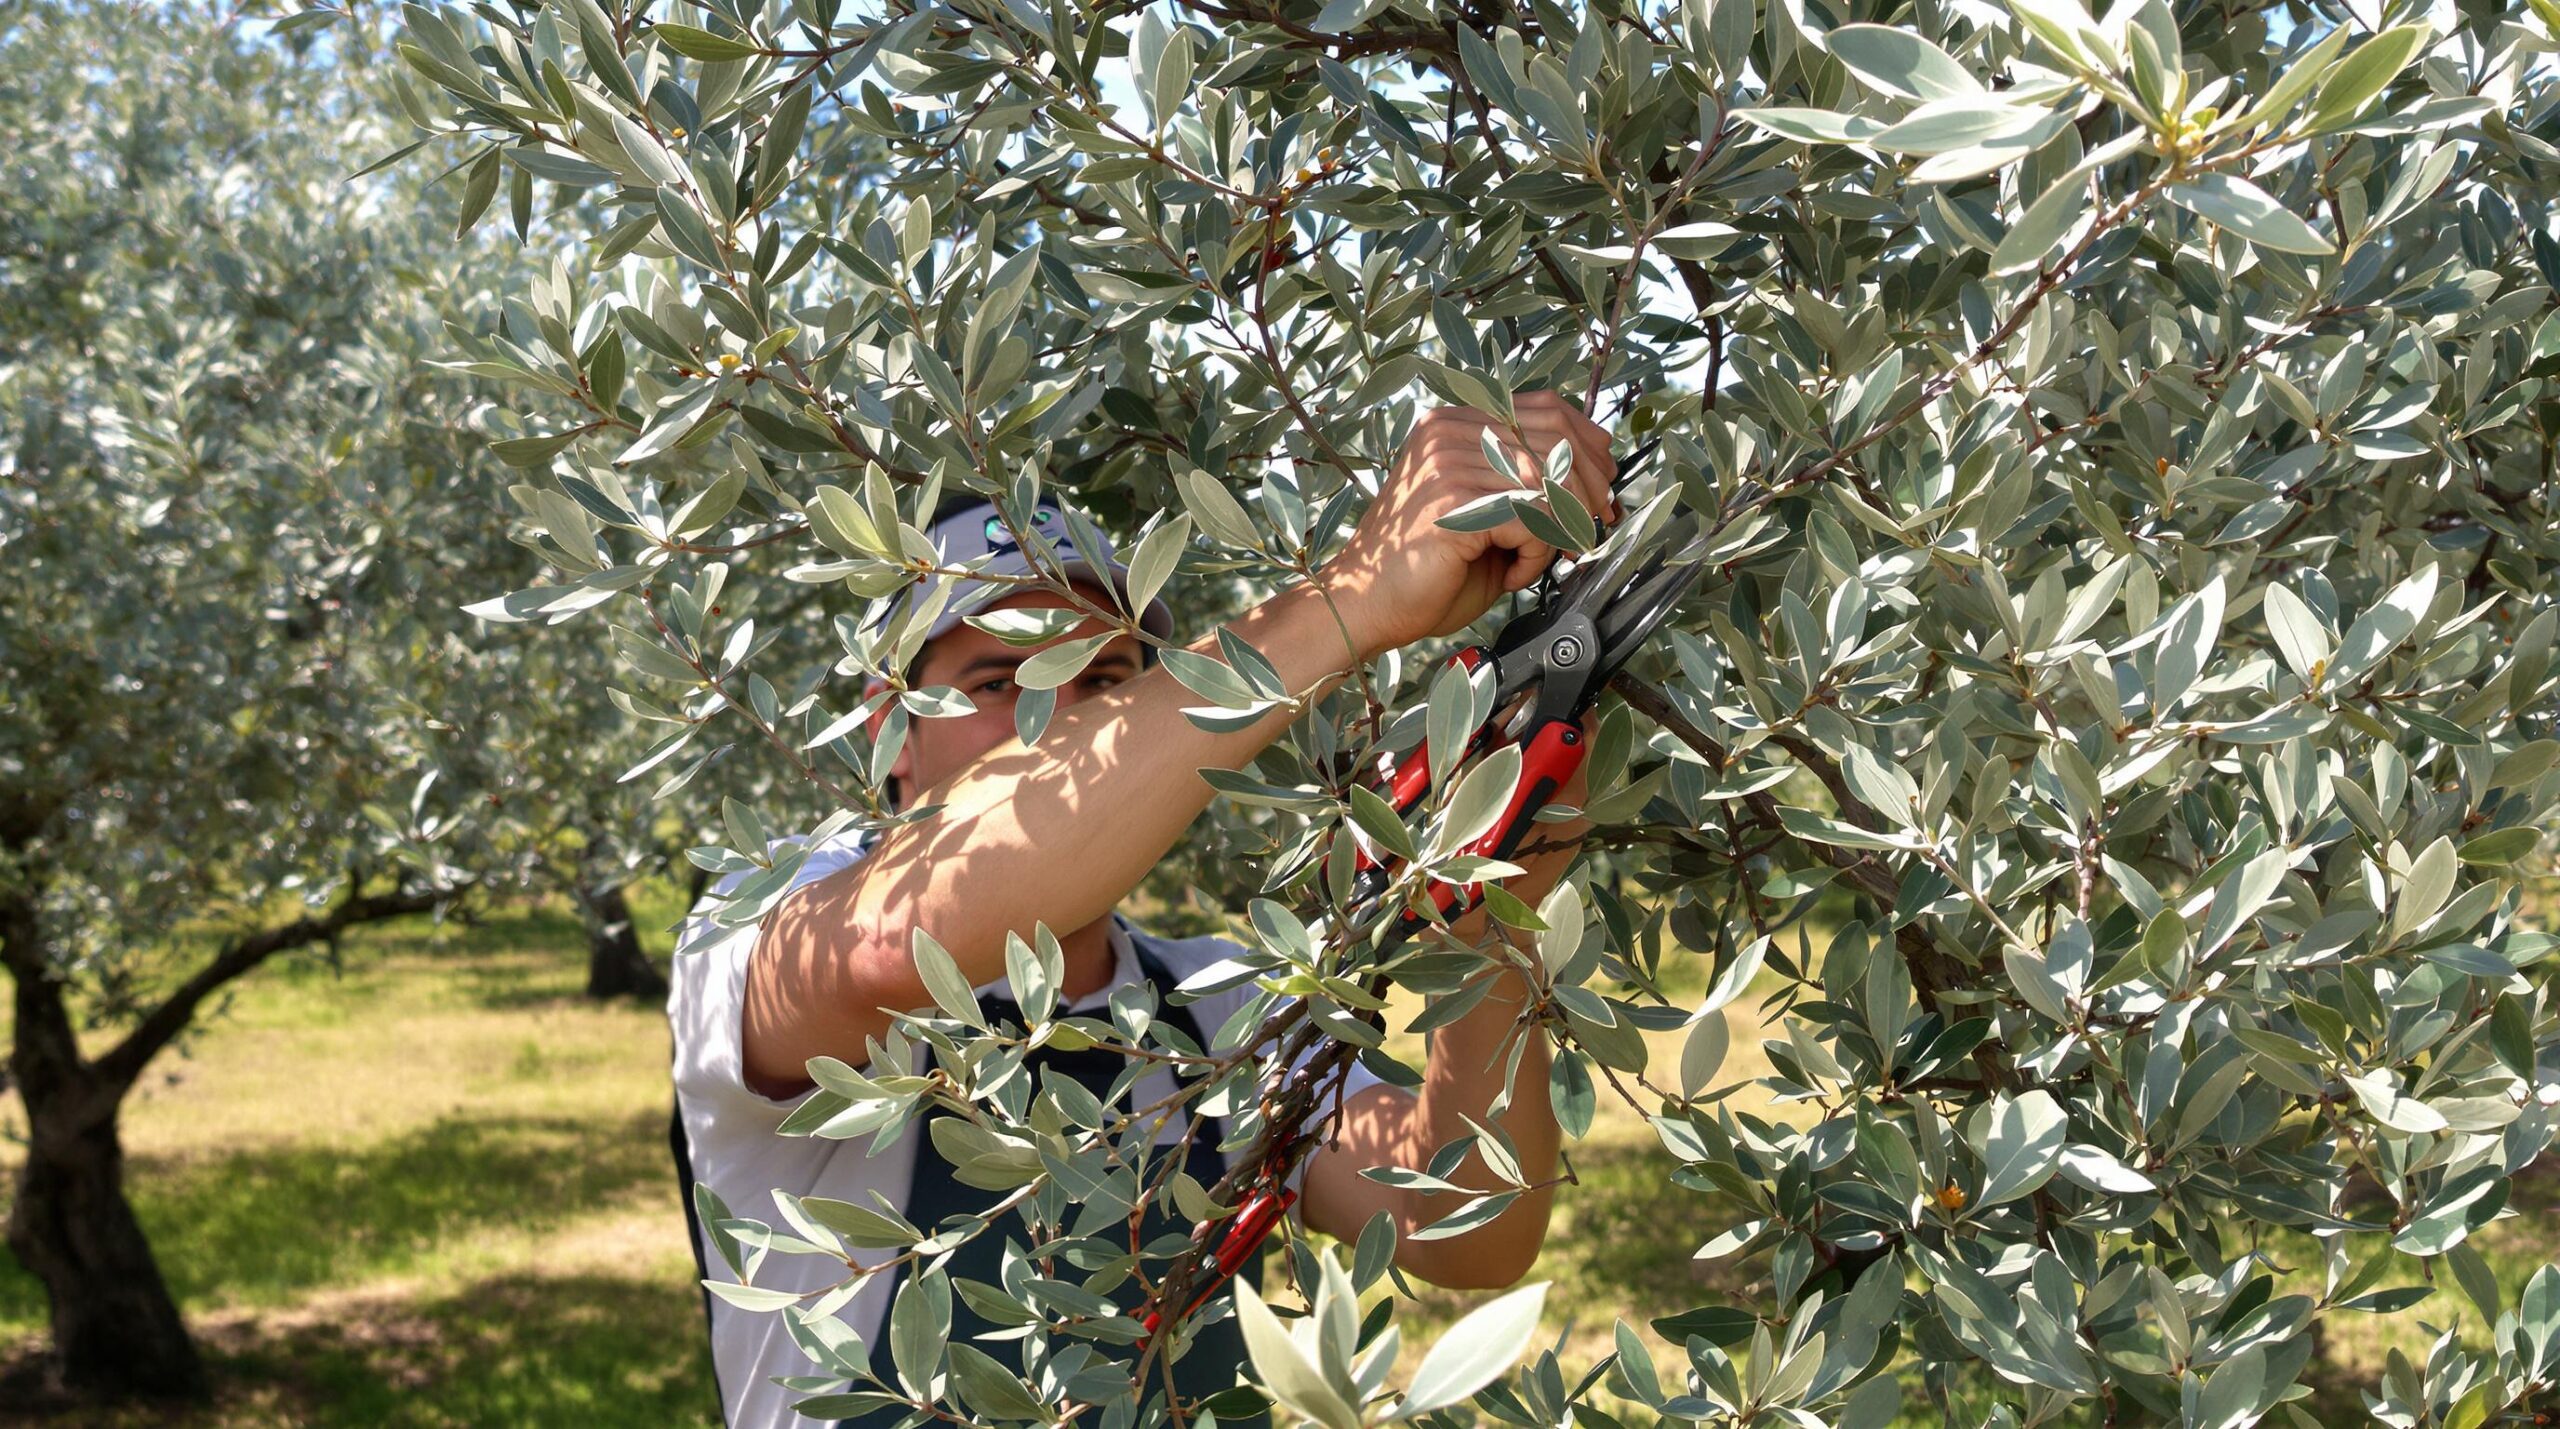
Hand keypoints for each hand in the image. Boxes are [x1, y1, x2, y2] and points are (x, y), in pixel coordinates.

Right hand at [1322, 392, 1619, 659]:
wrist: (1367, 607)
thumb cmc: (1428, 569)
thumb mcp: (1485, 509)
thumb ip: (1526, 481)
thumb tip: (1596, 470)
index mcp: (1452, 423)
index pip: (1546, 410)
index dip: (1588, 449)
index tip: (1602, 492)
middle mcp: (1447, 432)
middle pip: (1556, 438)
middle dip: (1589, 490)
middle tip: (1591, 532)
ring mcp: (1447, 464)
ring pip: (1549, 483)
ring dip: (1559, 531)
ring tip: (1535, 560)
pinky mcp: (1453, 503)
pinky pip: (1532, 521)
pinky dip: (1537, 555)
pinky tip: (1515, 574)